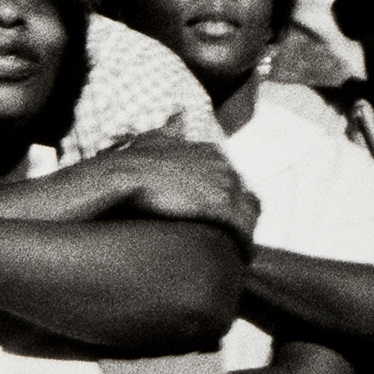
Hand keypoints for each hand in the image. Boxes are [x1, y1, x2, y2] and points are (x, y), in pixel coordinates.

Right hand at [89, 132, 259, 245]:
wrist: (125, 175)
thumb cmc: (134, 162)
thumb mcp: (156, 138)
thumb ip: (170, 130)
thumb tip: (178, 115)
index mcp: (213, 153)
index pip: (235, 182)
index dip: (228, 203)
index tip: (221, 221)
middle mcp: (225, 166)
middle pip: (245, 199)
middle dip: (239, 219)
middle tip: (231, 241)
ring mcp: (225, 185)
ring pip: (248, 215)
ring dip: (243, 234)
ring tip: (237, 254)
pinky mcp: (220, 205)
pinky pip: (242, 229)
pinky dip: (242, 244)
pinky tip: (238, 258)